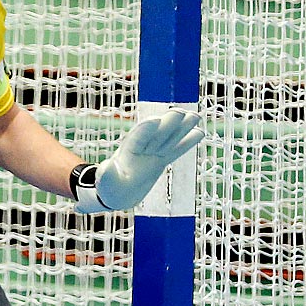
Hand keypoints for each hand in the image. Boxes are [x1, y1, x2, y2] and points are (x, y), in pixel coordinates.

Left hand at [72, 109, 202, 212]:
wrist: (116, 193)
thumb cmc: (108, 187)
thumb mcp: (105, 182)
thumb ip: (106, 174)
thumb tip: (107, 167)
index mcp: (127, 151)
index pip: (138, 138)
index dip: (146, 130)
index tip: (156, 120)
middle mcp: (141, 148)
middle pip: (156, 134)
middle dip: (167, 124)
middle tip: (179, 112)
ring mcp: (152, 152)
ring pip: (169, 138)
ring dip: (181, 128)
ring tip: (196, 116)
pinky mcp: (160, 160)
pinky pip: (176, 150)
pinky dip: (187, 142)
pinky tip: (200, 132)